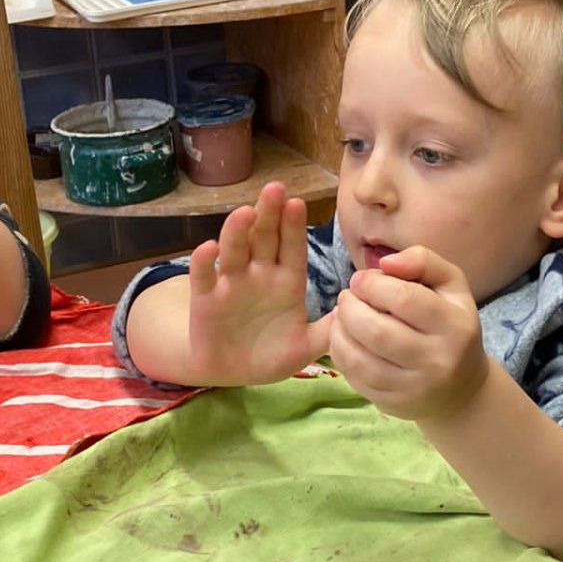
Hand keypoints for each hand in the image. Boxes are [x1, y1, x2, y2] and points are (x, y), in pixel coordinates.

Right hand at [187, 182, 331, 383]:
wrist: (232, 372)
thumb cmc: (270, 354)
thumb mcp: (304, 347)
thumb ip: (328, 331)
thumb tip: (359, 312)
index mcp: (286, 281)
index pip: (292, 248)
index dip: (294, 227)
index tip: (297, 203)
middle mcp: (259, 274)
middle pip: (264, 238)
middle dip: (269, 214)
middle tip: (275, 189)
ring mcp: (231, 283)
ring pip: (235, 249)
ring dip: (238, 231)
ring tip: (245, 212)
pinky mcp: (205, 298)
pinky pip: (204, 275)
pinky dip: (204, 261)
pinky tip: (208, 248)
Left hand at [328, 245, 487, 423]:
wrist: (461, 389)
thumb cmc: (451, 325)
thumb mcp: (451, 286)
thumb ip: (423, 261)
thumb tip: (385, 263)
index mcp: (454, 326)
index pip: (405, 299)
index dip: (372, 284)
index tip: (361, 279)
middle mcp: (437, 360)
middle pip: (377, 331)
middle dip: (350, 307)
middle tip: (347, 297)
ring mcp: (413, 387)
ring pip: (360, 359)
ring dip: (339, 332)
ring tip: (341, 317)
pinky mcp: (393, 404)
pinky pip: (355, 378)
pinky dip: (341, 354)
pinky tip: (344, 339)